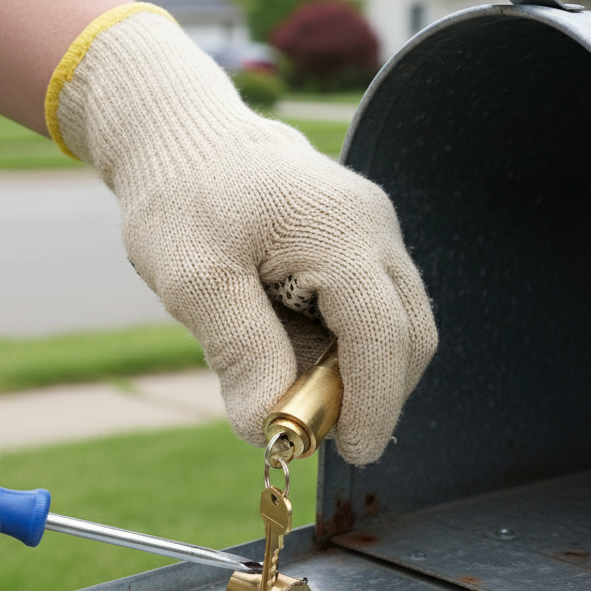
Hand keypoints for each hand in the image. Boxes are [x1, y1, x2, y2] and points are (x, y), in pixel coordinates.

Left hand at [50, 5, 437, 463]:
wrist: (184, 138)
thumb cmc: (183, 199)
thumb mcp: (194, 280)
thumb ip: (239, 353)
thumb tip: (265, 429)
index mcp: (340, 230)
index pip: (383, 333)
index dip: (375, 403)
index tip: (353, 453)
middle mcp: (374, 227)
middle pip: (407, 335)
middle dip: (373, 396)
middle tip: (315, 434)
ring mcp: (375, 231)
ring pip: (397, 327)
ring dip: (359, 374)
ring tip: (293, 391)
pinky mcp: (362, 243)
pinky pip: (374, 310)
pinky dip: (347, 349)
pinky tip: (297, 357)